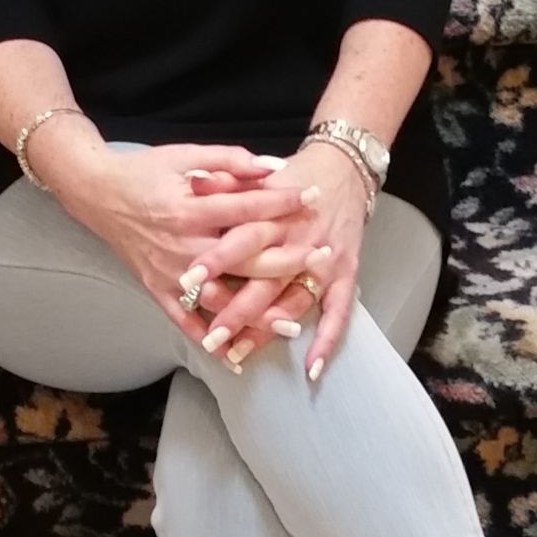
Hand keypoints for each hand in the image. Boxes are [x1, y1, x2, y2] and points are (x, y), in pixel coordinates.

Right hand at [66, 142, 315, 354]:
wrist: (97, 193)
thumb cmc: (145, 171)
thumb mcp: (185, 154)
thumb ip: (230, 161)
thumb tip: (273, 167)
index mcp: (190, 208)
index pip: (246, 208)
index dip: (282, 202)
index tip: (314, 196)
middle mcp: (182, 245)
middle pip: (243, 260)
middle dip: (286, 259)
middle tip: (323, 256)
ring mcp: (169, 273)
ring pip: (219, 301)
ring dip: (256, 315)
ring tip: (292, 322)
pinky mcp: (157, 291)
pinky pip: (186, 324)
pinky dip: (212, 343)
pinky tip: (238, 358)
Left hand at [184, 141, 370, 380]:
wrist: (344, 168)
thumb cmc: (293, 175)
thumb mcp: (258, 172)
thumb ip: (226, 178)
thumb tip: (195, 181)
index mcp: (274, 213)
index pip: (242, 239)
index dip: (217, 260)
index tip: (189, 279)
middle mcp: (299, 239)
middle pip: (266, 280)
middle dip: (237, 310)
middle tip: (211, 336)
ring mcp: (326, 260)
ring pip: (294, 302)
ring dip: (268, 331)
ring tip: (237, 354)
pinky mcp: (347, 273)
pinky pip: (339, 312)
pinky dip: (327, 340)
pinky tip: (311, 368)